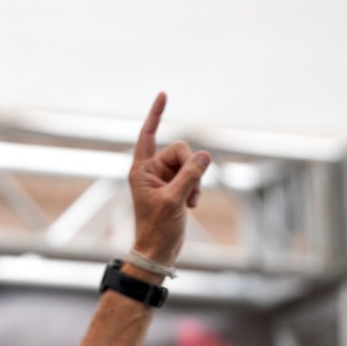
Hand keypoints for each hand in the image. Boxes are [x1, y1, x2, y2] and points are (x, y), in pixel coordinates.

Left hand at [128, 92, 211, 265]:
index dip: (155, 115)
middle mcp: (151, 171)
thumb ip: (190, 175)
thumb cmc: (158, 227)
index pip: (147, 135)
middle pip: (180, 150)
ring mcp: (163, 179)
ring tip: (189, 202)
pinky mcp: (174, 188)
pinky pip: (193, 177)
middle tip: (188, 193)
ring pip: (190, 164)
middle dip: (190, 168)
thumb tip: (205, 154)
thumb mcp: (175, 199)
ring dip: (195, 182)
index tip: (162, 94)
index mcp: (141, 170)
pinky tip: (192, 205)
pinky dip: (196, 189)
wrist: (158, 250)